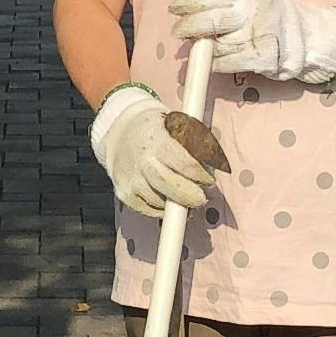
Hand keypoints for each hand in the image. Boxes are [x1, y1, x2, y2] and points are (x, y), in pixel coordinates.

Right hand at [90, 85, 210, 213]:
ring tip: (182, 193)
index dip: (202, 176)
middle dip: (192, 197)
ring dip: (177, 204)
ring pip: (162, 203)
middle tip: (201, 198)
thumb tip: (215, 167)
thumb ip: (198, 144)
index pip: (186, 163)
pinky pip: (150, 211)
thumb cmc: (157, 131)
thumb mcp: (179, 125)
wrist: (120, 133)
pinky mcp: (125, 195)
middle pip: (172, 187)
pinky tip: (166, 197)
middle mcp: (143, 160)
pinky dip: (163, 209)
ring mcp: (132, 180)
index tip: (209, 180)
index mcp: (158, 139)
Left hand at [169, 0, 335, 85]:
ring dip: (200, 49)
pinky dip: (214, 64)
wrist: (312, 39)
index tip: (175, 8)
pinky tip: (208, 63)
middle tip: (177, 31)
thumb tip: (197, 8)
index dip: (191, 2)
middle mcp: (252, 14)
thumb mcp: (258, 0)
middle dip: (189, 26)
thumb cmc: (279, 18)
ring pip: (216, 45)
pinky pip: (227, 63)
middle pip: (211, 21)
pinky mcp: (260, 59)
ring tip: (193, 48)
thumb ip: (232, 2)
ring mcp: (256, 38)